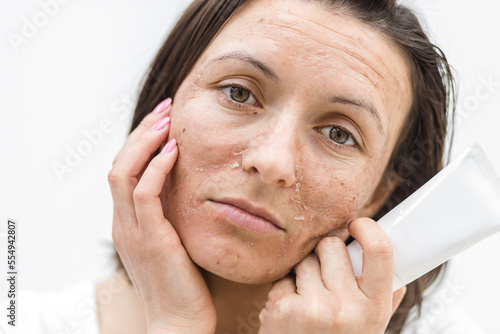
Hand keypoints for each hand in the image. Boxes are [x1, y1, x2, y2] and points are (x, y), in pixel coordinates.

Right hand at [108, 99, 215, 333]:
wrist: (179, 323)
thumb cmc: (183, 284)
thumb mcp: (174, 242)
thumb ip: (172, 216)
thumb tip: (190, 189)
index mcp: (127, 223)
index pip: (124, 172)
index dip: (141, 143)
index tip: (164, 122)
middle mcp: (123, 223)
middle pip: (119, 164)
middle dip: (141, 132)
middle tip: (166, 108)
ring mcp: (132, 231)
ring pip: (124, 172)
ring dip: (145, 141)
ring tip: (168, 119)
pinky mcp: (150, 239)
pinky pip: (144, 193)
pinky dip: (156, 167)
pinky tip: (175, 150)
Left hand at [258, 217, 405, 333]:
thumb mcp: (371, 327)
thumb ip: (385, 297)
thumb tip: (399, 264)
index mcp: (374, 309)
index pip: (380, 252)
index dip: (369, 229)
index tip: (358, 224)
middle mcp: (345, 309)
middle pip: (332, 245)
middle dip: (326, 253)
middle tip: (326, 275)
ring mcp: (312, 308)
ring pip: (305, 259)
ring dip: (304, 272)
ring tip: (308, 299)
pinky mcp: (283, 308)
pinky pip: (283, 277)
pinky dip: (285, 288)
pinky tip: (291, 310)